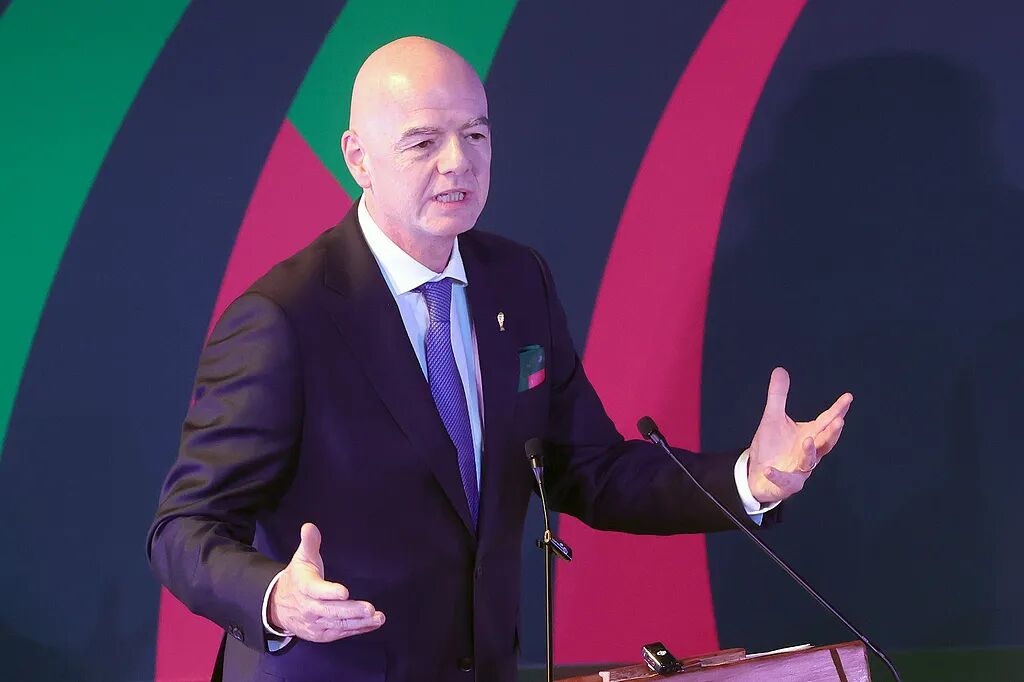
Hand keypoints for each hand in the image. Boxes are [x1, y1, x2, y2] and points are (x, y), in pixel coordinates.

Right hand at [268, 522, 384, 641]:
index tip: (344, 592)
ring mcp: (314, 623)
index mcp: (304, 587)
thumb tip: (309, 526)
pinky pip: (340, 633)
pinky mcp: (320, 634)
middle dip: (351, 611)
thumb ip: (309, 543)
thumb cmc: (297, 579)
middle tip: (370, 608)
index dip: (330, 592)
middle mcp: (309, 608)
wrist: (277, 606)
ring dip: (359, 622)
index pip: (316, 591)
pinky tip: (372, 624)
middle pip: (330, 611)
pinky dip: (357, 630)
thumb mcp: (301, 559)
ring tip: (377, 618)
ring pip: (337, 624)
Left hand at [747, 367, 852, 503]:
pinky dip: (778, 475)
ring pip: (809, 462)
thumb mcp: (773, 418)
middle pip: (825, 443)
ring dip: (809, 452)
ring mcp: (799, 470)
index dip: (838, 410)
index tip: (848, 397)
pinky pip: (784, 481)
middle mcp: (809, 453)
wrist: (758, 474)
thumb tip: (780, 369)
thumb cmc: (772, 446)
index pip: (826, 421)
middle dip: (832, 433)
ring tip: (808, 440)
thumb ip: (778, 396)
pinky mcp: (786, 484)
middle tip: (839, 421)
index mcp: (810, 435)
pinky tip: (769, 469)